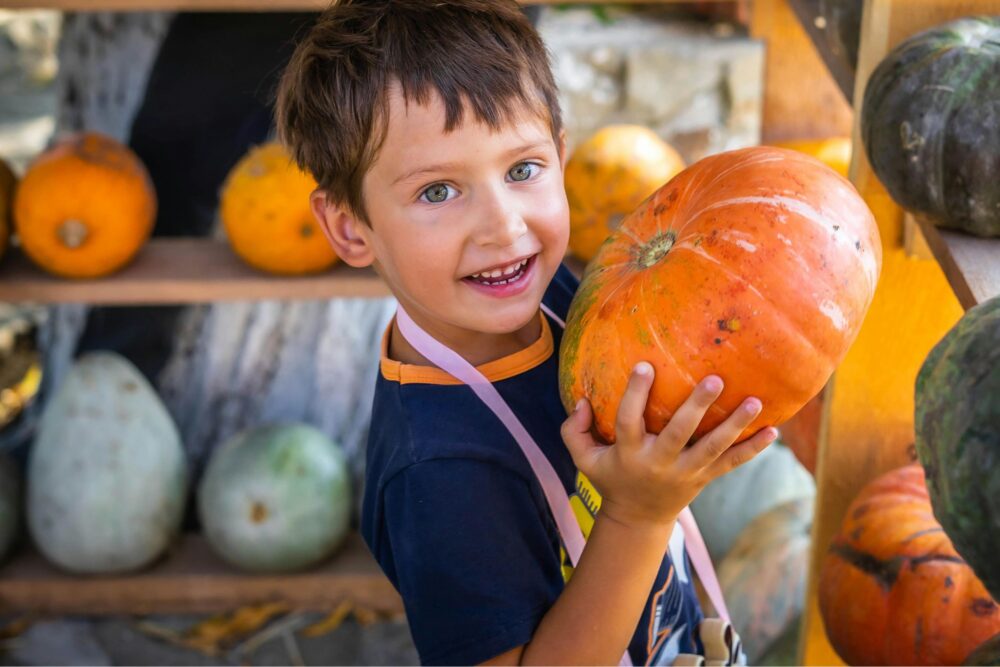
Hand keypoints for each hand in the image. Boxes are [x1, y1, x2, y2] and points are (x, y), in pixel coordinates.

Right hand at [560, 362, 777, 529]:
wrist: (638, 520)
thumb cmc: (611, 478)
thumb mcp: (584, 460)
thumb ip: (574, 431)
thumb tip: (580, 401)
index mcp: (629, 454)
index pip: (629, 421)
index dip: (636, 395)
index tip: (645, 366)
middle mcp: (660, 463)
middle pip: (679, 433)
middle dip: (697, 407)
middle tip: (715, 380)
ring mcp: (686, 472)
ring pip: (713, 448)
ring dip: (735, 425)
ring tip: (755, 401)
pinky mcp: (705, 478)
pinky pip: (732, 464)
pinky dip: (753, 449)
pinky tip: (774, 431)